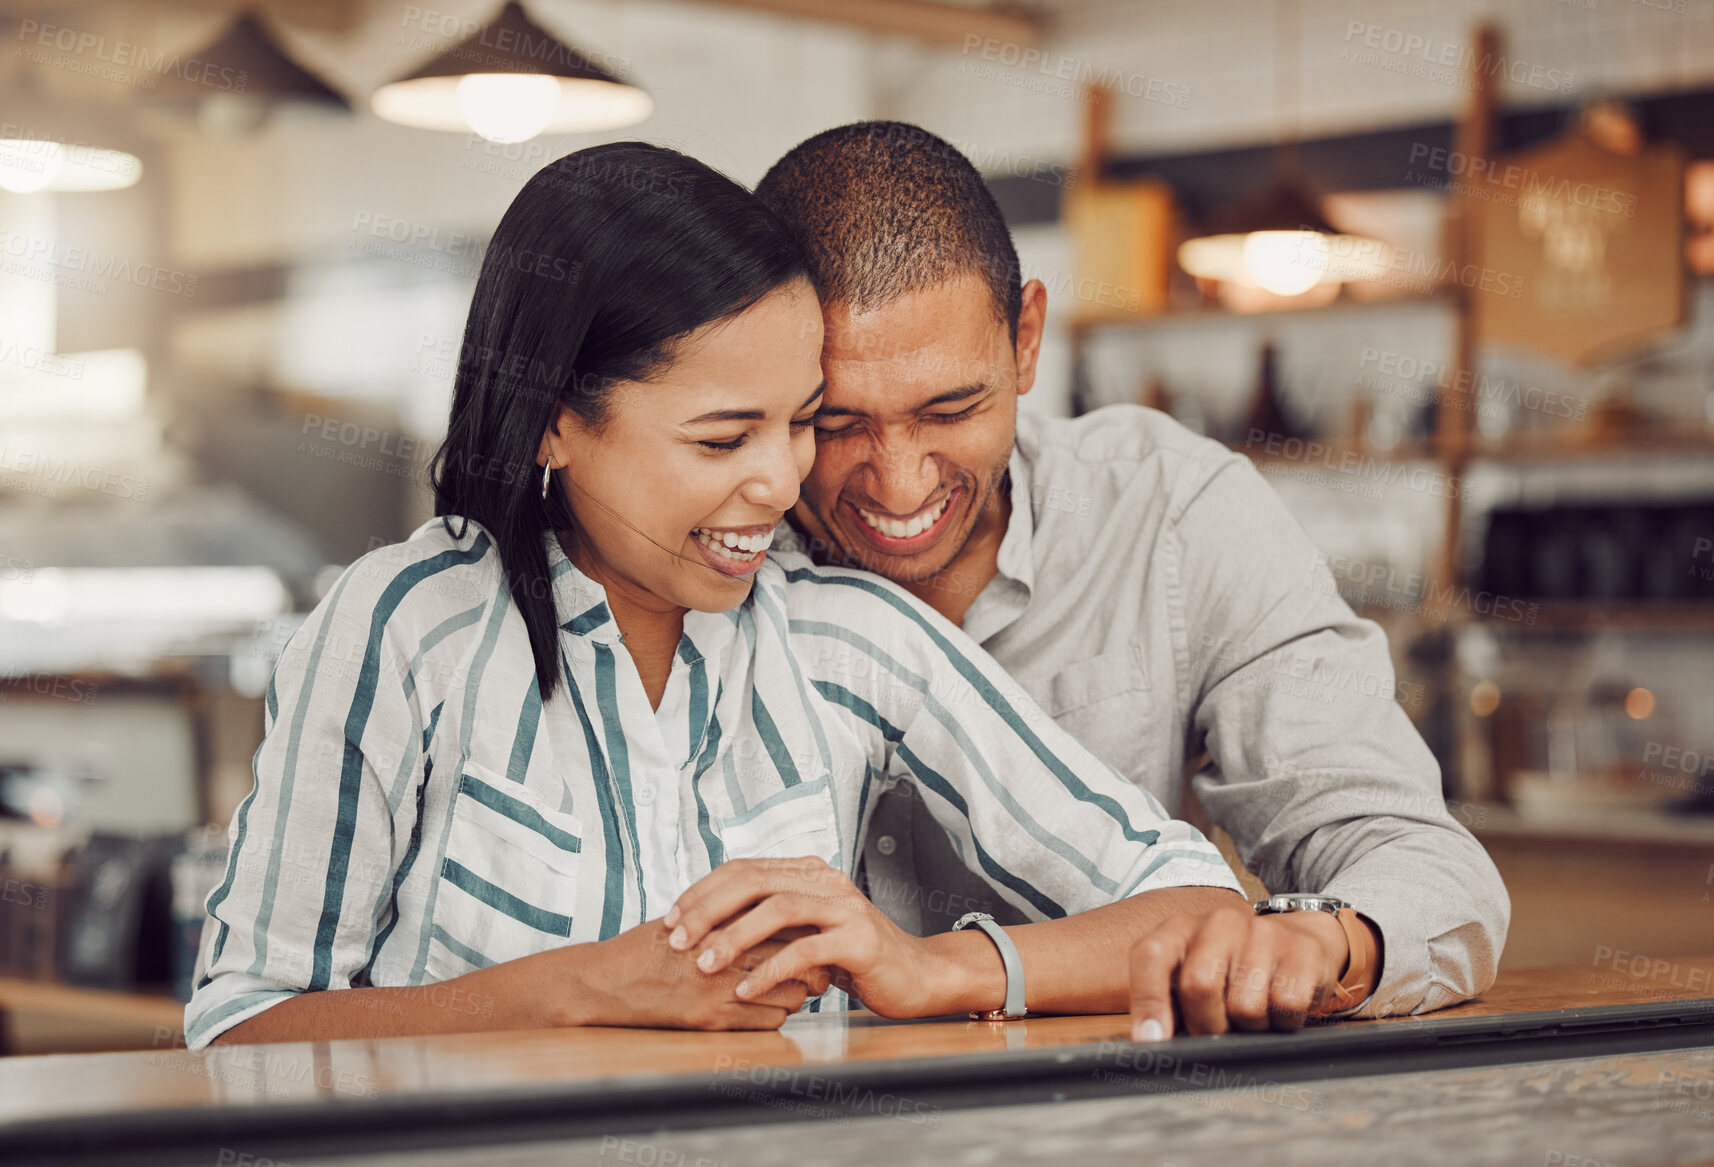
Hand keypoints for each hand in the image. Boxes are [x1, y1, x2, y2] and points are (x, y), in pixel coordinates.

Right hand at [527, 917, 825, 1030]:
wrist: (606, 980)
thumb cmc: (649, 946)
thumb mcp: (693, 916)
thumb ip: (734, 913)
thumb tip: (780, 914)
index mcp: (725, 919)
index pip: (790, 921)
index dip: (808, 931)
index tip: (813, 937)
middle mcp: (727, 951)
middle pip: (799, 957)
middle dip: (812, 964)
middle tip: (814, 966)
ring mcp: (721, 987)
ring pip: (791, 994)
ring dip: (794, 992)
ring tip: (784, 988)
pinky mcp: (712, 1019)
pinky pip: (768, 1022)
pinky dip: (774, 1015)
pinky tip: (761, 1007)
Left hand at [663, 856, 937, 1017]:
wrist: (918, 975)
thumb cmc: (855, 957)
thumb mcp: (808, 931)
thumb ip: (772, 921)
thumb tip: (708, 924)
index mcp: (808, 872)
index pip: (743, 869)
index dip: (702, 891)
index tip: (670, 920)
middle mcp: (825, 880)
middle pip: (754, 880)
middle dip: (708, 909)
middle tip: (676, 940)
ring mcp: (846, 907)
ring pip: (778, 908)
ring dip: (734, 936)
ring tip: (704, 964)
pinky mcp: (860, 940)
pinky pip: (806, 951)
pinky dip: (770, 971)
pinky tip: (745, 990)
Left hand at [1127, 905, 1363, 1038]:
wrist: (1297, 940)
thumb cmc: (1232, 969)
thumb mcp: (1191, 975)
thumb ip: (1166, 1003)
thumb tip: (1150, 1042)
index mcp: (1181, 929)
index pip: (1151, 955)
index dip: (1148, 1000)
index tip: (1151, 1039)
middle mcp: (1219, 922)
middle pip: (1199, 985)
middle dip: (1206, 1024)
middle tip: (1219, 1028)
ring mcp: (1262, 932)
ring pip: (1245, 1006)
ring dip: (1249, 1026)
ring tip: (1254, 1011)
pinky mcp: (1302, 950)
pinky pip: (1286, 1007)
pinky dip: (1283, 1022)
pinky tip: (1280, 1006)